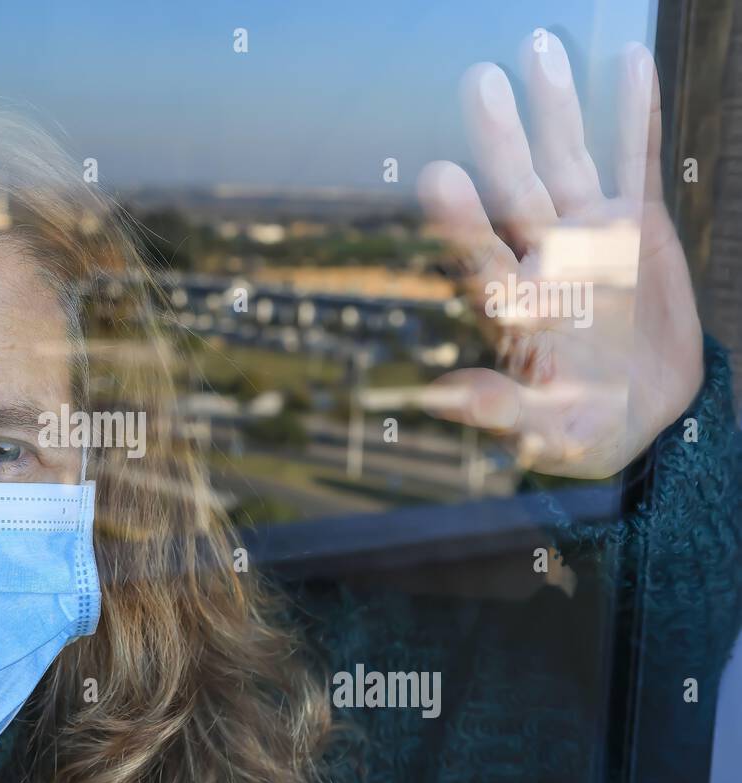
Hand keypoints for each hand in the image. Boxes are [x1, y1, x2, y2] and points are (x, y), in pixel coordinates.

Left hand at [417, 33, 701, 479]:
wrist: (646, 413)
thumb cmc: (585, 429)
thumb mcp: (550, 434)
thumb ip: (500, 411)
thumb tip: (438, 397)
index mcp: (515, 308)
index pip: (480, 257)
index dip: (462, 220)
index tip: (439, 175)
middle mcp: (543, 259)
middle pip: (516, 191)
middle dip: (501, 138)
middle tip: (478, 82)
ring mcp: (587, 236)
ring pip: (567, 161)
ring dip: (556, 108)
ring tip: (537, 46)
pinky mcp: (636, 226)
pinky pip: (637, 160)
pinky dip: (635, 116)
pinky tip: (629, 63)